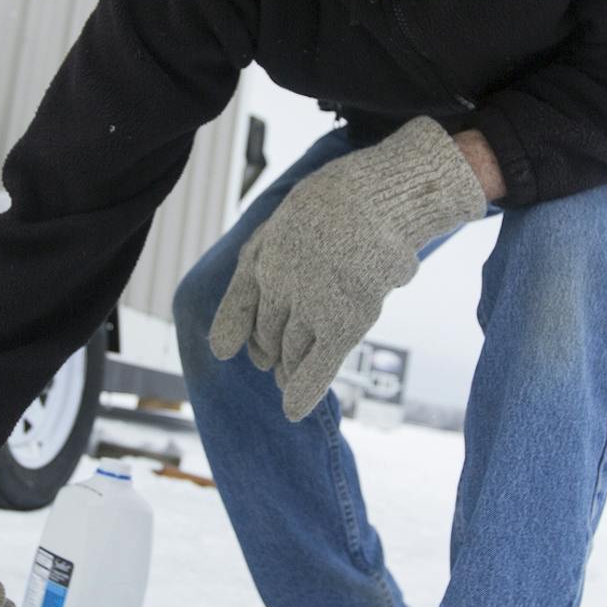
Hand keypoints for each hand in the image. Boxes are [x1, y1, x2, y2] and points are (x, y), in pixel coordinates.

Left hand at [209, 116, 485, 420]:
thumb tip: (224, 341)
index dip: (241, 330)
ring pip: (290, 351)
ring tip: (287, 377)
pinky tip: (293, 410)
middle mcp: (279, 285)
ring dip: (287, 368)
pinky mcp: (344, 321)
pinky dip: (305, 389)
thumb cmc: (337, 205)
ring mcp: (311, 305)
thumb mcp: (285, 223)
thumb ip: (256, 270)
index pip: (242, 308)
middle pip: (268, 332)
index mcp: (263, 257)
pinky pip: (318, 366)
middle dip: (271, 348)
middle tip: (275, 361)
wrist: (381, 196)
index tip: (233, 349)